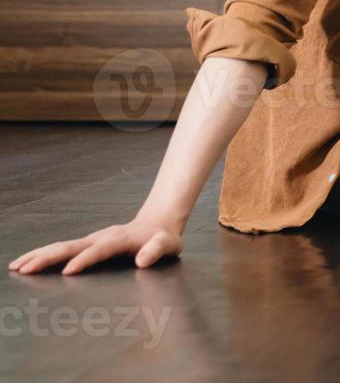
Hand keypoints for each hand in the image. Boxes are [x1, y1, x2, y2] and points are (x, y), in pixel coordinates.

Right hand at [9, 215, 183, 274]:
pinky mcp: (86, 243)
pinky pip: (61, 248)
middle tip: (26, 268)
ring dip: (39, 255)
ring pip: (61, 246)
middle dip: (48, 257)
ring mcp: (92, 239)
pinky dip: (42, 254)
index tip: (69, 271)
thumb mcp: (168, 244)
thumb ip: (157, 250)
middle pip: (72, 246)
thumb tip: (142, 260)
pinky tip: (26, 263)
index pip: (100, 250)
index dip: (86, 260)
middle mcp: (102, 237)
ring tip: (17, 266)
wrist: (157, 223)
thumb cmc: (163, 239)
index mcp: (121, 239)